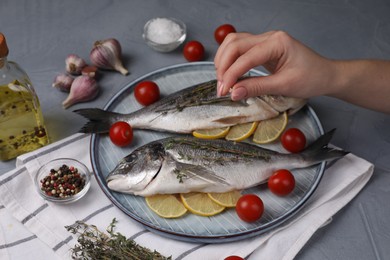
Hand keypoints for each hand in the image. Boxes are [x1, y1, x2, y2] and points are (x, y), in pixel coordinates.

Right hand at [214, 31, 335, 100]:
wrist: (325, 75)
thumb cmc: (311, 78)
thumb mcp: (284, 86)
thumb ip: (256, 88)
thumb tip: (234, 93)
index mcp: (278, 42)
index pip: (246, 57)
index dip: (231, 74)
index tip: (224, 90)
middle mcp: (269, 37)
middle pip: (235, 44)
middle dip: (224, 66)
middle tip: (221, 87)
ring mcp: (265, 40)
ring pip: (234, 43)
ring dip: (224, 60)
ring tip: (223, 80)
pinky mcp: (262, 47)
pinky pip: (240, 48)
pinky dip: (230, 60)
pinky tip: (229, 73)